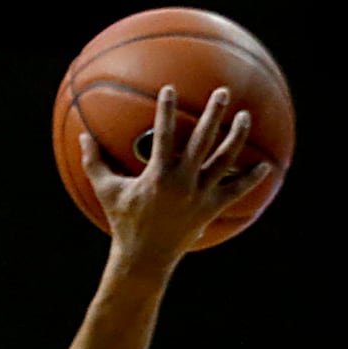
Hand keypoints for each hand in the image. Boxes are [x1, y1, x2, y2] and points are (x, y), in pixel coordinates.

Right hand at [79, 85, 271, 264]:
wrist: (144, 259)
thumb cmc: (123, 223)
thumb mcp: (106, 191)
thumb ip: (94, 162)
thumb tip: (83, 136)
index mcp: (158, 175)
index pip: (164, 135)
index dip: (166, 110)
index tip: (170, 89)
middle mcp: (183, 183)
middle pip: (203, 141)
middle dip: (213, 114)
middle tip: (223, 92)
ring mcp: (200, 196)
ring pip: (224, 161)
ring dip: (236, 138)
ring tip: (246, 117)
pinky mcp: (210, 210)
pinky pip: (235, 192)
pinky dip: (250, 179)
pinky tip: (265, 166)